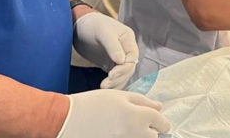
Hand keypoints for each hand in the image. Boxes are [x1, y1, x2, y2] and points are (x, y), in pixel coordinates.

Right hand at [57, 90, 171, 137]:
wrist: (67, 120)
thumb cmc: (93, 103)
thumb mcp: (119, 96)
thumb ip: (142, 101)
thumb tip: (160, 107)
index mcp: (136, 116)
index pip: (160, 122)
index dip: (162, 121)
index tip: (162, 122)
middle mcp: (133, 133)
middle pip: (153, 136)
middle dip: (150, 130)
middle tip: (141, 123)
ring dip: (139, 134)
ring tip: (126, 126)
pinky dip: (127, 136)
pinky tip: (117, 130)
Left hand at [73, 13, 138, 89]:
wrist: (80, 26)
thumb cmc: (92, 25)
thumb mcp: (102, 32)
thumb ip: (113, 46)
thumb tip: (122, 61)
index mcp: (128, 38)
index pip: (132, 58)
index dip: (124, 68)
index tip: (111, 75)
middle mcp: (126, 48)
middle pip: (129, 68)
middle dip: (119, 78)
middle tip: (105, 85)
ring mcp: (119, 57)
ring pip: (124, 74)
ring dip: (116, 82)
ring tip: (103, 87)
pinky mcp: (111, 64)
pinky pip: (116, 76)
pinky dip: (112, 83)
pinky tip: (105, 87)